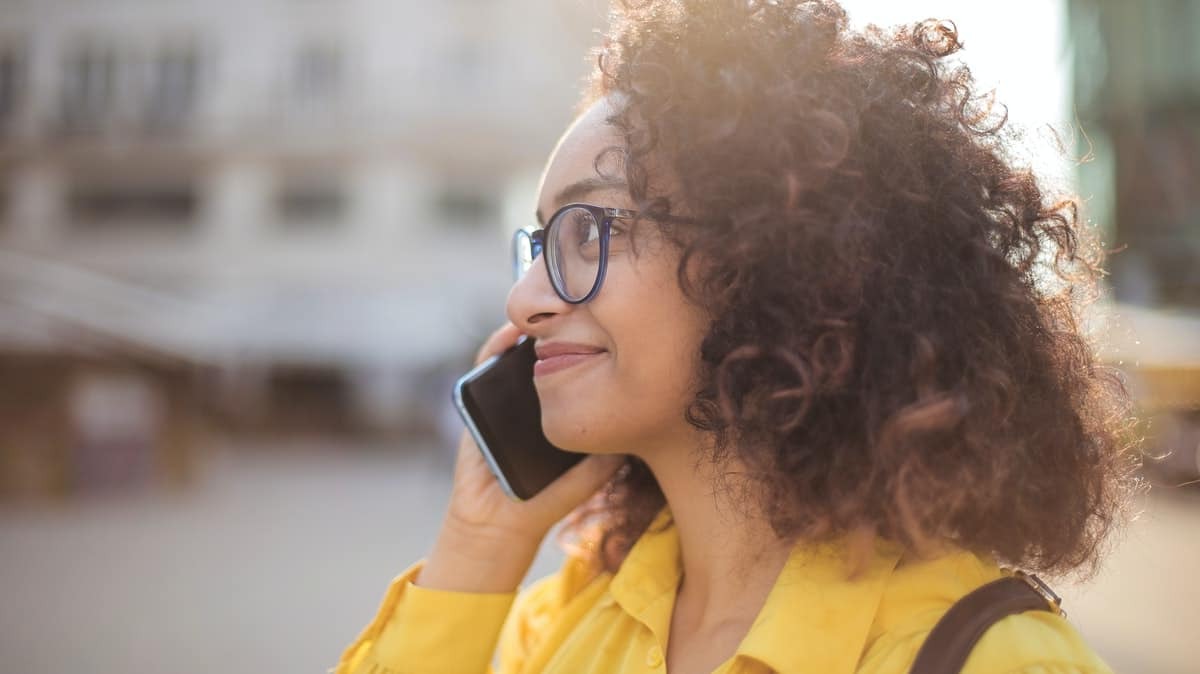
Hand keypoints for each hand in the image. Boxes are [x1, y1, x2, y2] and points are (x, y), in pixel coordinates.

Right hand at [419, 323, 624, 591]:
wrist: (497, 525)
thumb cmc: (542, 504)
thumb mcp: (582, 480)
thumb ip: (602, 463)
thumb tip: (632, 437)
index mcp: (559, 413)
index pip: (575, 372)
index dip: (586, 350)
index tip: (606, 332)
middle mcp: (532, 401)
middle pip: (547, 356)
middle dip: (560, 331)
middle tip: (578, 309)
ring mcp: (505, 398)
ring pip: (517, 354)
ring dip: (528, 331)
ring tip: (547, 310)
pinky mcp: (478, 401)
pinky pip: (485, 365)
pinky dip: (495, 346)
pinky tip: (511, 335)